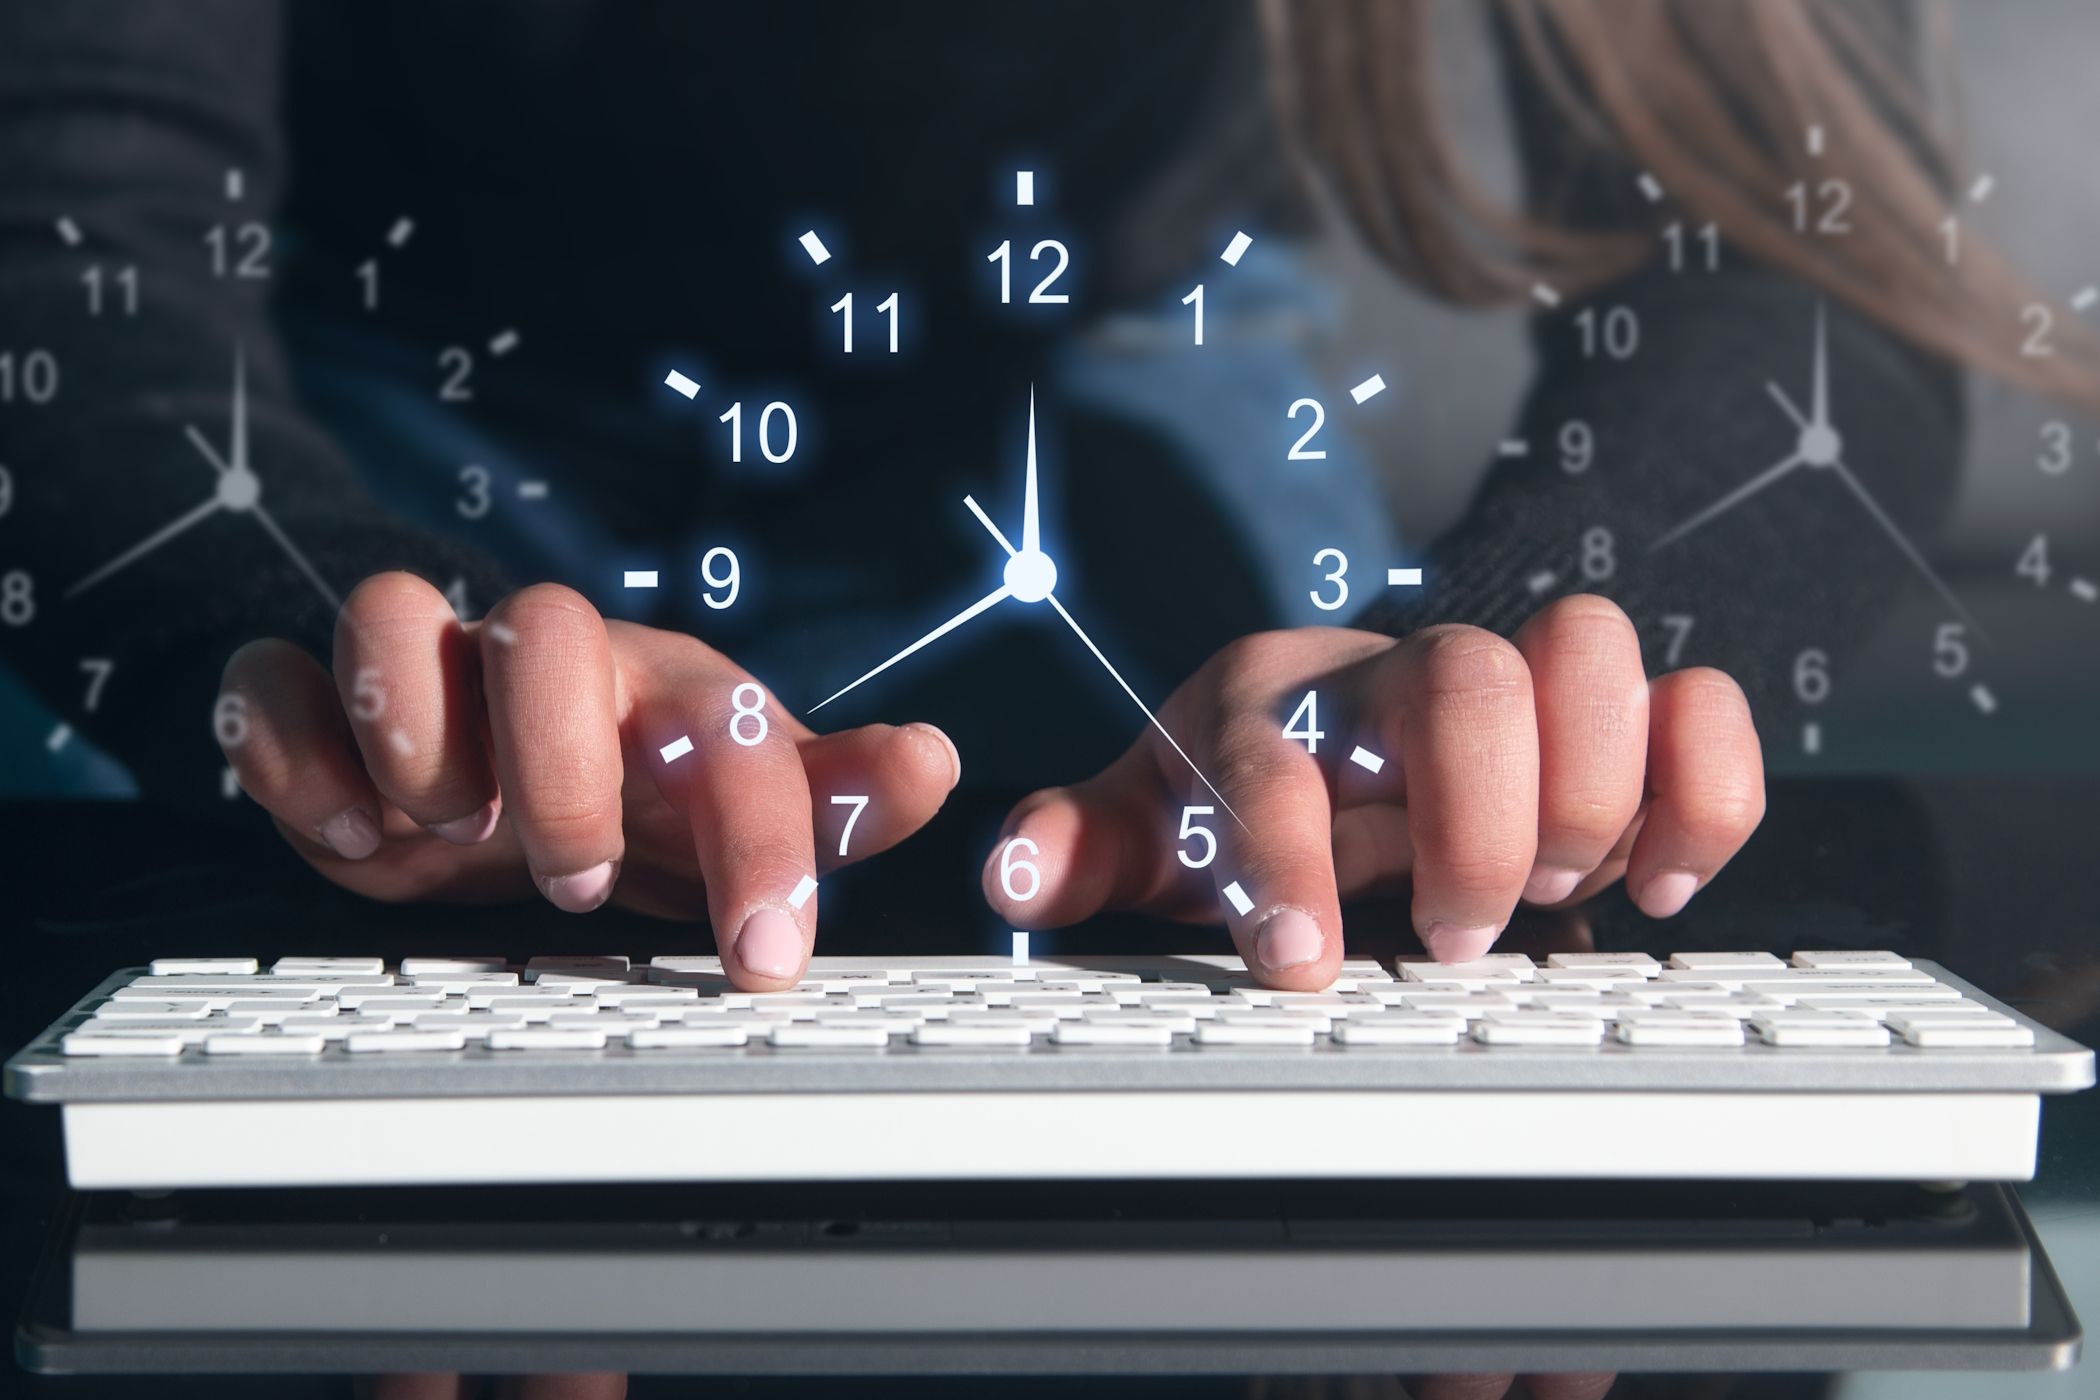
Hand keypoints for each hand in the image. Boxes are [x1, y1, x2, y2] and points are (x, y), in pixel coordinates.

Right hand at [217, 572, 959, 987]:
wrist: (496, 764)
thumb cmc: (641, 791)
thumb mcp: (736, 807)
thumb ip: (830, 802)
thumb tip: (933, 761)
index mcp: (670, 692)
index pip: (734, 729)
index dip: (759, 837)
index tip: (769, 956)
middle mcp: (553, 664)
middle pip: (551, 629)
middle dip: (561, 765)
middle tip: (575, 876)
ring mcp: (430, 670)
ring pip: (394, 611)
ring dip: (418, 732)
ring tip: (449, 835)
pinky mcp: (319, 701)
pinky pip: (272, 677)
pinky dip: (293, 753)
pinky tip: (347, 833)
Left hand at [982, 596, 1763, 988]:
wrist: (1329, 753)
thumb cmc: (1238, 803)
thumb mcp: (1151, 833)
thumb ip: (1085, 850)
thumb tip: (1013, 879)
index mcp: (1267, 701)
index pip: (1275, 752)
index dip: (1287, 858)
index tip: (1303, 967)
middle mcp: (1393, 670)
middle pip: (1464, 676)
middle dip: (1473, 822)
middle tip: (1453, 936)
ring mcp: (1510, 679)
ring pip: (1589, 648)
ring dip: (1586, 788)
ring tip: (1557, 894)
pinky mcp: (1609, 716)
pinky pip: (1694, 701)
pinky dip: (1703, 789)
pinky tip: (1659, 883)